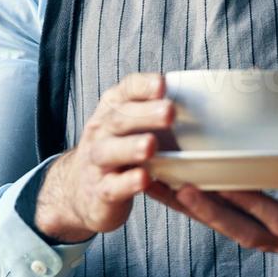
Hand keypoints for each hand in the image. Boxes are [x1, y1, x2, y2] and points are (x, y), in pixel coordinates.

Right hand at [33, 72, 173, 242]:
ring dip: (131, 147)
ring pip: (110, 151)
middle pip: (119, 119)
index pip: (125, 90)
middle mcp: (101, 132)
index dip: (143, 87)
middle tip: (170, 112)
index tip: (162, 84)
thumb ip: (153, 108)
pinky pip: (113, 186)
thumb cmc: (116, 149)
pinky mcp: (101, 192)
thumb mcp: (128, 124)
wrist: (79, 190)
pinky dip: (128, 182)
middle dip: (145, 114)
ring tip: (151, 145)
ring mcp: (98, 162)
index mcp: (112, 109)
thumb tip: (198, 96)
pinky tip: (144, 178)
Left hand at [144, 127, 277, 272]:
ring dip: (187, 207)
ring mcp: (266, 238)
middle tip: (171, 183)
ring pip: (220, 225)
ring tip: (153, 183)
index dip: (242, 201)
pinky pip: (222, 220)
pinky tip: (170, 188)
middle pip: (233, 225)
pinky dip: (196, 206)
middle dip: (200, 207)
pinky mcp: (258, 231)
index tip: (214, 182)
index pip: (269, 215)